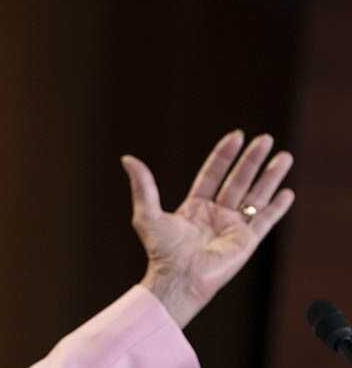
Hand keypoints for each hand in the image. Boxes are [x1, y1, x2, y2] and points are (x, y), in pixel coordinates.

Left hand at [120, 130, 295, 327]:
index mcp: (196, 206)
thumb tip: (127, 159)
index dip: (224, 155)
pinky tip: (287, 192)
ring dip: (270, 176)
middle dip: (252, 160)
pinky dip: (277, 207)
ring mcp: (233, 227)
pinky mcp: (247, 241)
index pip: (214, 173)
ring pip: (255, 195)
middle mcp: (217, 214)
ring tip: (285, 156)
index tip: (237, 135)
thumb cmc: (161, 251)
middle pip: (238, 180)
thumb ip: (143, 186)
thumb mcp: (147, 214)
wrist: (178, 279)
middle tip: (266, 138)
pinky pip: (265, 220)